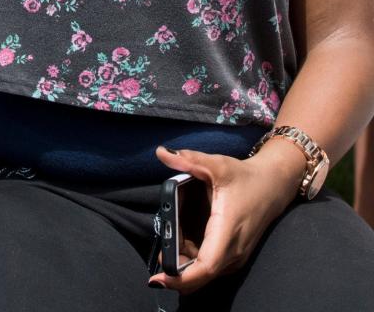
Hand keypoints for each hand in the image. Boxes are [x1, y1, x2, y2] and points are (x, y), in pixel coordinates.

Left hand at [148, 144, 298, 293]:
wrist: (273, 185)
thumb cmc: (245, 177)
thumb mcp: (217, 165)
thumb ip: (189, 160)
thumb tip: (161, 153)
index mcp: (227, 233)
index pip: (204, 267)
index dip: (181, 278)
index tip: (158, 278)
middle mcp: (233, 252)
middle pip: (200, 276)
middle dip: (176, 271)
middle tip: (160, 252)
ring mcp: (235, 257)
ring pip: (204, 273)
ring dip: (184, 264)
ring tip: (170, 241)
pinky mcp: (235, 256)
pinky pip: (211, 266)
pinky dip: (194, 260)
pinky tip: (183, 240)